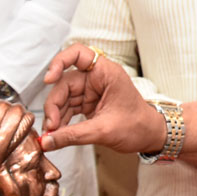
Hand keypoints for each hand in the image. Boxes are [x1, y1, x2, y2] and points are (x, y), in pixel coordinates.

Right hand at [40, 45, 164, 154]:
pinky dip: (61, 120)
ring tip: (52, 135)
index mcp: (106, 73)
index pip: (78, 53)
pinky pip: (68, 107)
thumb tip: (47, 141)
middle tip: (50, 127)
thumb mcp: (103, 131)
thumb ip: (73, 135)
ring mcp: (92, 90)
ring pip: (64, 97)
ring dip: (55, 115)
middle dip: (54, 105)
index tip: (49, 79)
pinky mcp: (88, 103)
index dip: (59, 62)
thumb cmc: (137, 126)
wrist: (150, 136)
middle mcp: (97, 78)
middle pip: (64, 82)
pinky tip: (56, 134)